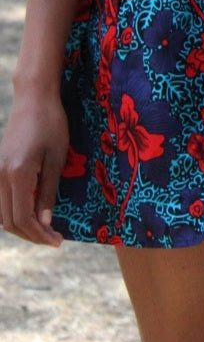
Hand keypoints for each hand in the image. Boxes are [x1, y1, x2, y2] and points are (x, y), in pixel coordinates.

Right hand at [0, 93, 68, 246]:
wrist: (34, 100)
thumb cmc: (52, 124)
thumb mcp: (57, 159)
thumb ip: (48, 192)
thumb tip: (45, 224)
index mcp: (17, 174)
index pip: (23, 218)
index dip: (40, 234)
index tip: (58, 242)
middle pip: (8, 221)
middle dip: (31, 234)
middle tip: (54, 239)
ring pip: (1, 213)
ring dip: (21, 226)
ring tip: (45, 230)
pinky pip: (1, 200)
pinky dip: (14, 213)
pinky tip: (32, 214)